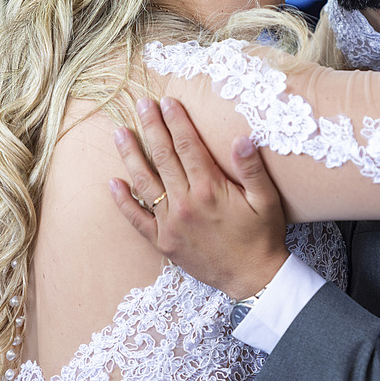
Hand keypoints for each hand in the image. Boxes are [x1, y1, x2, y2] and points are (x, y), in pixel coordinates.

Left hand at [109, 97, 288, 299]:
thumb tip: (241, 138)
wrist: (252, 279)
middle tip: (141, 104)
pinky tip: (113, 183)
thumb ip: (251, 169)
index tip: (167, 101)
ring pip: (144, 183)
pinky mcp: (163, 241)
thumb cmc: (262, 236)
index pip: (187, 146)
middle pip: (163, 157)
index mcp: (210, 189)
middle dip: (151, 127)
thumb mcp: (266, 200)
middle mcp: (185, 203)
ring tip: (119, 133)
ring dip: (131, 155)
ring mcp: (170, 223)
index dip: (176, 121)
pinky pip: (137, 219)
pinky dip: (123, 201)